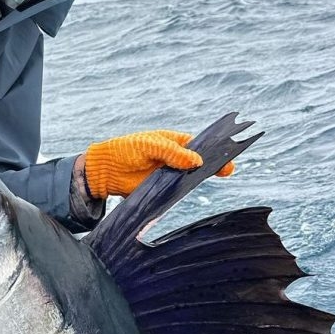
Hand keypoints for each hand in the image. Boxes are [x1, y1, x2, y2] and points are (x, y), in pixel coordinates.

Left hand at [83, 129, 233, 198]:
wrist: (106, 170)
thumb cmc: (126, 150)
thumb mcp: (150, 145)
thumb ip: (173, 153)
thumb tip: (197, 161)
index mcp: (174, 142)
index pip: (198, 145)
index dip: (213, 148)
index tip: (227, 153)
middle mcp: (175, 158)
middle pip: (199, 162)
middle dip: (214, 164)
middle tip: (228, 169)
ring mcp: (170, 174)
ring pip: (190, 177)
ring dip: (201, 178)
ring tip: (217, 176)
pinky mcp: (163, 189)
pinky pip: (178, 191)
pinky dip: (186, 191)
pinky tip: (196, 189)